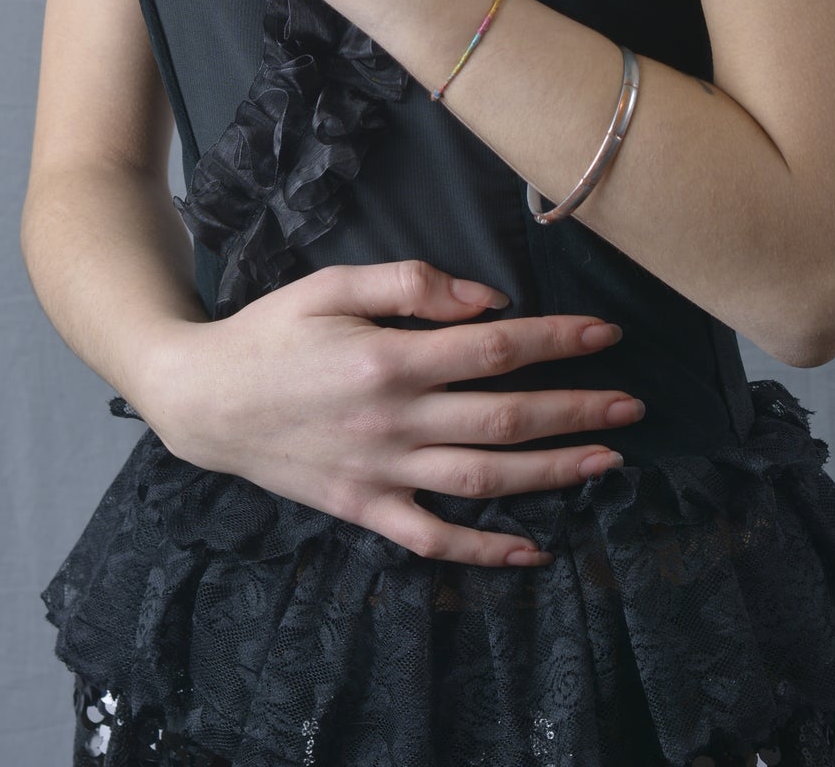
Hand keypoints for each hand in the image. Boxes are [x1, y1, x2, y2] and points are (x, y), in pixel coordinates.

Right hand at [144, 260, 646, 567]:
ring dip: (552, 472)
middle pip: (504, 417)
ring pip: (483, 480)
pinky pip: (433, 538)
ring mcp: (380, 472)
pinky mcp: (363, 509)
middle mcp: (392, 420)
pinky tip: (533, 550)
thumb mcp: (332, 283)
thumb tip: (487, 300)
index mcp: (388, 356)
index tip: (607, 333)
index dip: (557, 340)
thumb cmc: (271, 330)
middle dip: (576, 409)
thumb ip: (410, 282)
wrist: (202, 399)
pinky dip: (485, 551)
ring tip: (608, 460)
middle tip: (632, 404)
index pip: (494, 348)